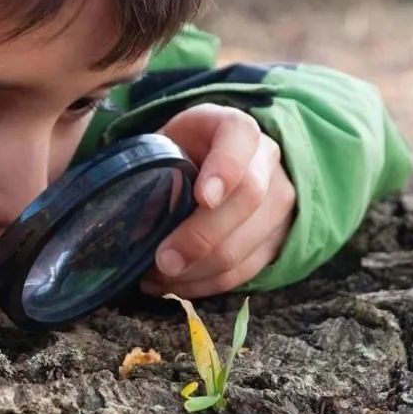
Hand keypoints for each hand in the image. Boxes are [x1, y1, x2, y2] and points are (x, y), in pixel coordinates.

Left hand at [142, 104, 295, 297]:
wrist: (211, 164)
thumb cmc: (179, 154)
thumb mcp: (162, 145)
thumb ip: (150, 171)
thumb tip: (134, 227)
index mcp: (234, 127)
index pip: (240, 136)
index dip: (224, 168)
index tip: (202, 198)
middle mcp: (266, 159)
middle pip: (248, 199)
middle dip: (201, 237)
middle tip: (163, 260)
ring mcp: (278, 200)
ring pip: (246, 244)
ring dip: (197, 270)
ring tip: (156, 277)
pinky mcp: (277, 239)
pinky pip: (244, 271)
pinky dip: (204, 285)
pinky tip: (172, 286)